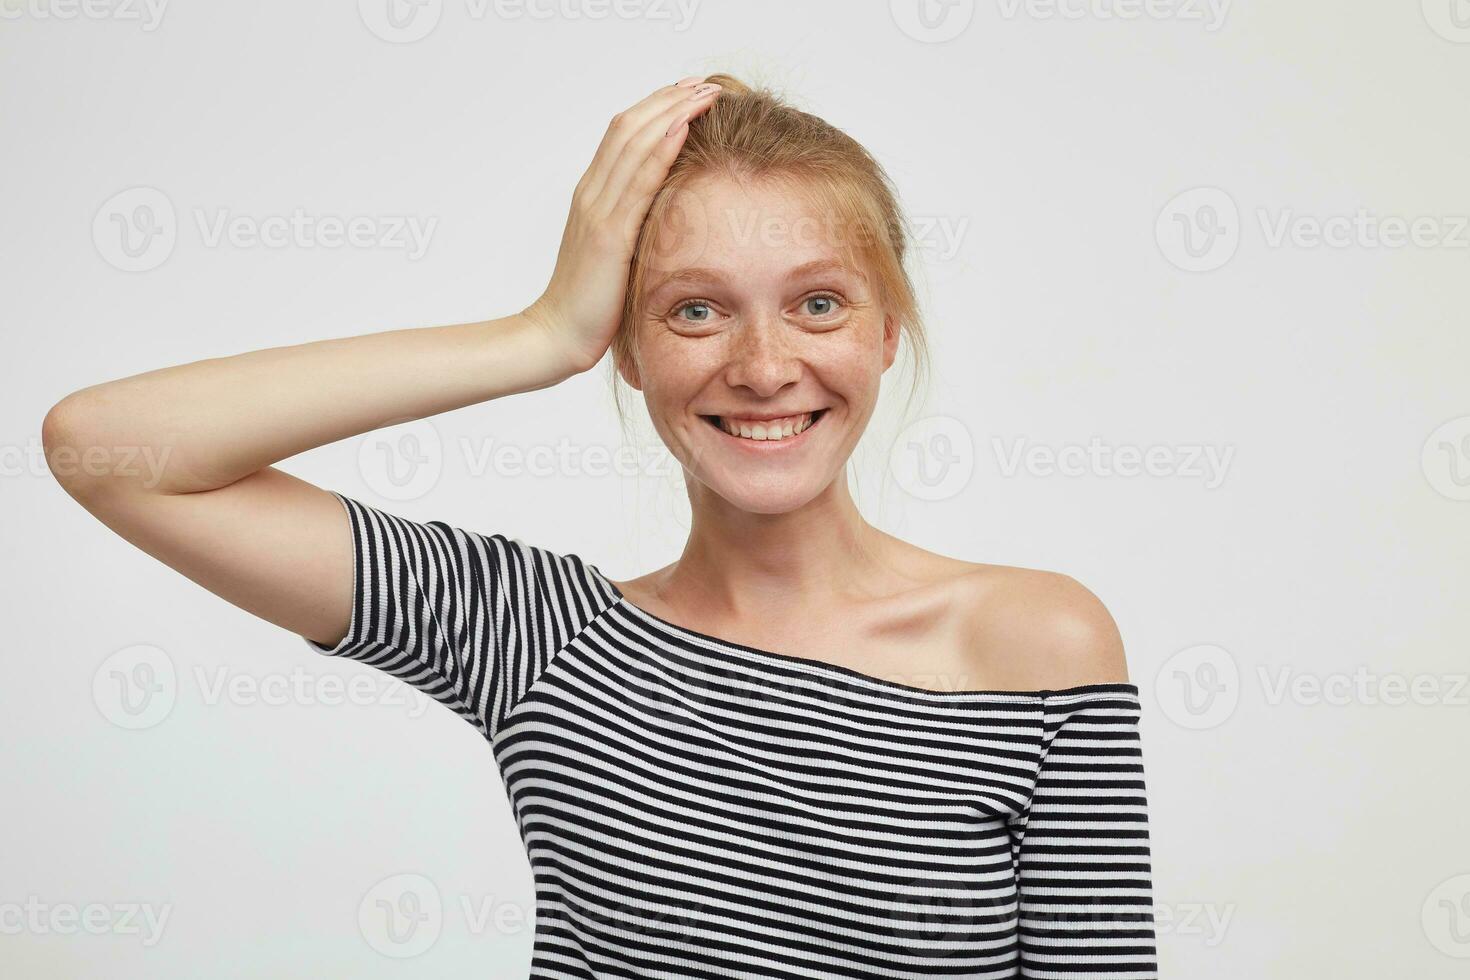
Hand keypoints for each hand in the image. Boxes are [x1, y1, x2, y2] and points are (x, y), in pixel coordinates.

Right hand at [524, 76, 723, 372]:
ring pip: (634, 143)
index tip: (689, 94)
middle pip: (629, 127)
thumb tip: (665, 214)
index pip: (624, 135)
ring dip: (672, 112)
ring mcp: (598, 210)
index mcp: (592, 196)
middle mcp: (592, 193)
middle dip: (669, 100)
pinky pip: (638, 180)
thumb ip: (632, 228)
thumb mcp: (615, 255)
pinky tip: (683, 127)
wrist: (556, 335)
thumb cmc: (589, 304)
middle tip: (703, 83)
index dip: (656, 108)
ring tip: (703, 93)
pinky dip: (661, 148)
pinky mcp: (608, 233)